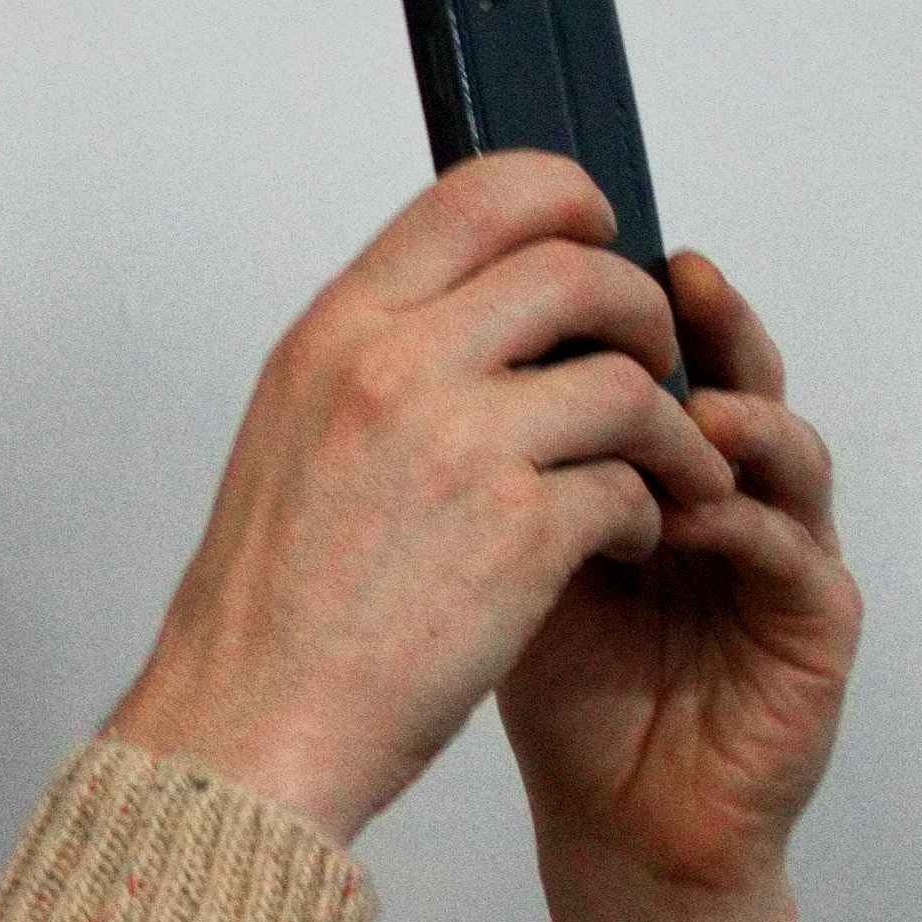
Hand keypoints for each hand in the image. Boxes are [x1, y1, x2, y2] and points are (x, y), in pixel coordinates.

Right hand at [105, 154, 727, 846]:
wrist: (250, 727)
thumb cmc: (269, 607)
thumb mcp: (293, 435)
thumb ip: (377, 359)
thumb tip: (480, 308)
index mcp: (335, 335)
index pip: (479, 194)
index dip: (566, 202)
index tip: (597, 238)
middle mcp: (394, 368)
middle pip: (576, 270)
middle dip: (642, 314)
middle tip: (653, 364)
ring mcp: (461, 446)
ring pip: (627, 380)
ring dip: (672, 427)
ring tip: (667, 470)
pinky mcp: (520, 532)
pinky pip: (631, 484)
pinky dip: (647, 511)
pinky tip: (619, 544)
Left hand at [498, 251, 857, 921]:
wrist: (611, 824)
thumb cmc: (558, 689)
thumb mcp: (501, 552)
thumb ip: (493, 462)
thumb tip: (427, 354)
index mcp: (655, 466)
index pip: (659, 356)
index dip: (632, 304)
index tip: (585, 253)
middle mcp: (732, 493)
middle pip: (736, 376)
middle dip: (709, 325)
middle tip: (674, 278)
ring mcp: (783, 554)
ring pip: (787, 452)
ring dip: (738, 419)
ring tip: (687, 406)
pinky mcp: (814, 627)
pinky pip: (796, 554)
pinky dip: (751, 524)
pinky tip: (701, 513)